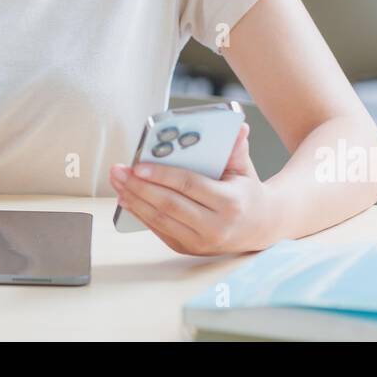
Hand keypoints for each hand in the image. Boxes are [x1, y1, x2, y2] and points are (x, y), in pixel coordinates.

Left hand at [109, 123, 275, 255]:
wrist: (258, 228)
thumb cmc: (246, 193)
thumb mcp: (245, 169)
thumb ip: (237, 149)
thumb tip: (239, 127)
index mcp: (230, 203)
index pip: (189, 186)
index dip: (161, 176)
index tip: (138, 166)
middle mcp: (215, 227)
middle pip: (169, 205)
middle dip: (139, 187)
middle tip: (119, 171)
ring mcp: (200, 242)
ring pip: (159, 220)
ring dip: (134, 200)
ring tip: (117, 182)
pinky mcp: (188, 249)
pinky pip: (158, 230)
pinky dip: (140, 213)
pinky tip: (126, 198)